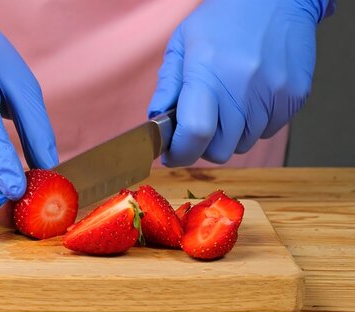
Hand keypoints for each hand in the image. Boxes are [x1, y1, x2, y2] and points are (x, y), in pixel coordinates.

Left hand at [148, 0, 334, 165]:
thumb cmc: (223, 19)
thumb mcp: (183, 44)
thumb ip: (168, 85)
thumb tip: (155, 119)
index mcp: (207, 74)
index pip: (195, 133)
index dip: (180, 152)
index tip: (173, 154)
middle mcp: (241, 88)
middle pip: (220, 150)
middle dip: (204, 147)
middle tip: (200, 128)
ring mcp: (271, 94)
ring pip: (244, 144)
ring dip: (231, 134)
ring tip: (228, 103)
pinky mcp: (293, 97)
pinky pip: (268, 131)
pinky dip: (255, 124)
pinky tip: (250, 97)